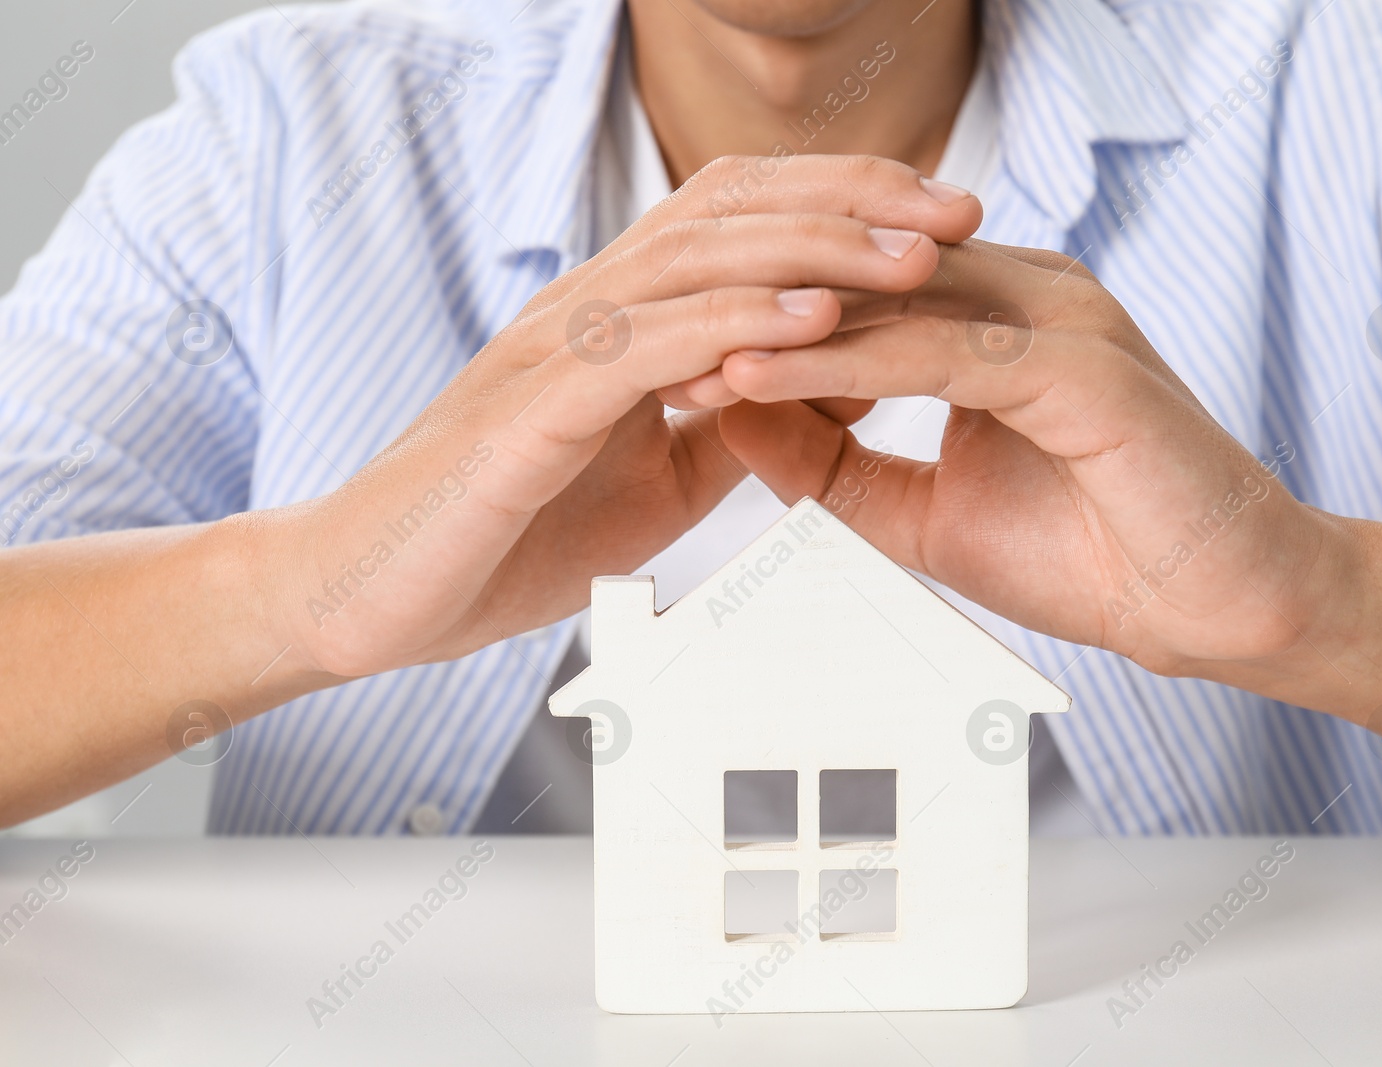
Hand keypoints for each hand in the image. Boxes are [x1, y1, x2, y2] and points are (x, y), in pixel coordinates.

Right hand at [258, 156, 982, 678]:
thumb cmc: (509, 532)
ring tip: (917, 252)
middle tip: (960, 207)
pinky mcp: (530, 407)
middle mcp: (591, 305)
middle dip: (858, 199)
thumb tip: (848, 379)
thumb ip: (742, 420)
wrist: (374, 591)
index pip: (742, 215)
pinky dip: (735, 323)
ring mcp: (556, 346)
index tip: (943, 216)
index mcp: (623, 315)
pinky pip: (646, 344)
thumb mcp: (662, 477)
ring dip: (818, 247)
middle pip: (734, 209)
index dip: (844, 202)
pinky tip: (814, 319)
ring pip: (698, 258)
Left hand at [712, 239, 1359, 684]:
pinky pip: (936, 351)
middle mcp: (1030, 294)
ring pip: (892, 301)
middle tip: (654, 346)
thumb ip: (836, 466)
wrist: (1212, 609)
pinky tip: (760, 378)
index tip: (672, 357)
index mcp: (998, 316)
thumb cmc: (1089, 555)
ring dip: (780, 329)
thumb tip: (737, 420)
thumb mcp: (923, 513)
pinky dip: (842, 364)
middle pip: (865, 277)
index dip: (761, 322)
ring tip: (686, 357)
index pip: (860, 293)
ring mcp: (1061, 318)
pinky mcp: (1081, 364)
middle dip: (755, 313)